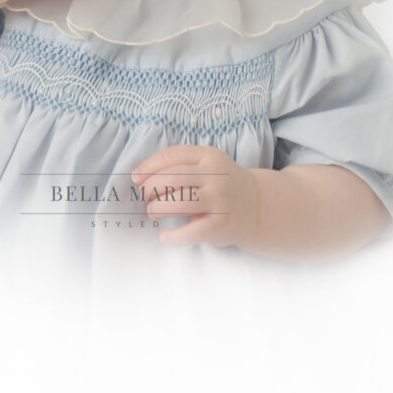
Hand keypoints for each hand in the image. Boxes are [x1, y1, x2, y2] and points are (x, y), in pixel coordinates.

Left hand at [132, 144, 259, 249]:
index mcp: (208, 155)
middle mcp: (216, 175)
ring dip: (158, 209)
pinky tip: (165, 237)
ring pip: (180, 202)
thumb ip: (181, 166)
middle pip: (173, 178)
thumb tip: (141, 178)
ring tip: (153, 213)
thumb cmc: (221, 184)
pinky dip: (174, 236)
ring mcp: (220, 199)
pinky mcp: (222, 223)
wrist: (256, 206)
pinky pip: (192, 231)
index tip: (135, 178)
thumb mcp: (207, 164)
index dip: (149, 166)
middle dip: (152, 188)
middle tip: (145, 197)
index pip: (172, 156)